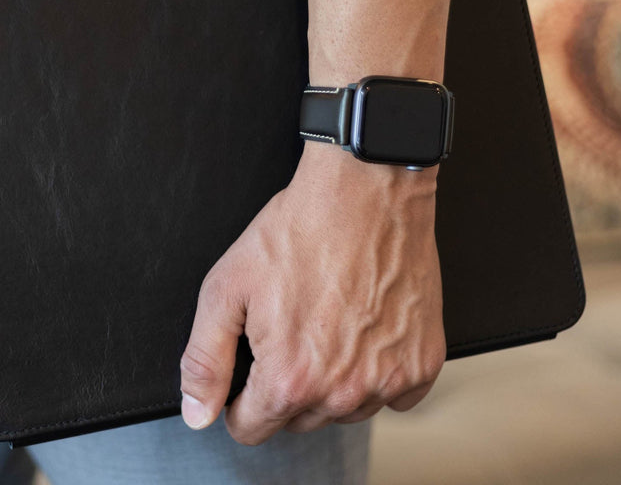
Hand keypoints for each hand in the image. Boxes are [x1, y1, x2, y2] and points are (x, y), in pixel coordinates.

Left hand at [179, 143, 444, 444]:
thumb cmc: (301, 228)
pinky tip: (363, 328)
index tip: (248, 371)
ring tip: (325, 320)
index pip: (253, 429)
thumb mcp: (227, 285)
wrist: (364, 191)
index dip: (239, 400)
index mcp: (290, 377)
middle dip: (285, 384)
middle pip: (298, 421)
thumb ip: (205, 357)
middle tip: (288, 326)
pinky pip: (394, 395)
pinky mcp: (423, 363)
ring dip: (332, 381)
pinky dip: (378, 371)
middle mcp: (343, 390)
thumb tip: (197, 411)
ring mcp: (388, 379)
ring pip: (345, 410)